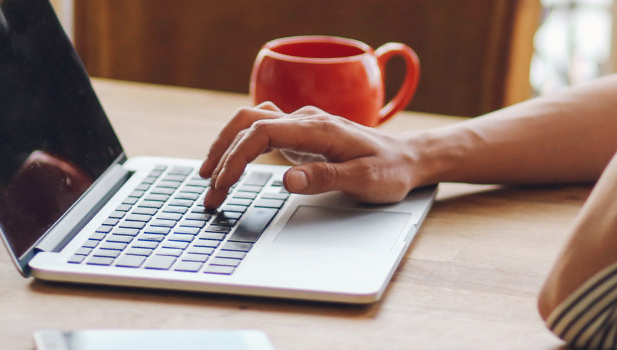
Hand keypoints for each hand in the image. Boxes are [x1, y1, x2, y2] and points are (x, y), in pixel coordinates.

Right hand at [198, 102, 424, 209]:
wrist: (408, 159)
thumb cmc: (390, 170)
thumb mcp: (364, 180)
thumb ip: (325, 178)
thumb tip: (287, 180)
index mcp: (318, 128)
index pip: (262, 131)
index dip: (237, 155)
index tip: (223, 182)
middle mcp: (306, 121)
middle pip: (248, 122)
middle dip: (222, 153)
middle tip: (209, 189)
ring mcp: (301, 126)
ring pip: (250, 124)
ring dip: (227, 148)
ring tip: (210, 181)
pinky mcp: (300, 136)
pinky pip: (261, 133)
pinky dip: (240, 148)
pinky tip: (230, 168)